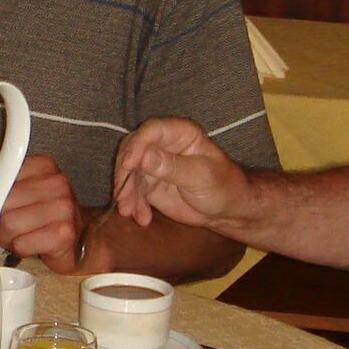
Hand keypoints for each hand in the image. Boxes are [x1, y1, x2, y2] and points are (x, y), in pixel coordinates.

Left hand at [0, 154, 78, 269]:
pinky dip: (21, 248)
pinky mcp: (64, 232)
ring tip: (23, 233)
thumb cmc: (45, 216)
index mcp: (42, 166)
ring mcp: (63, 207)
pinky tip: (33, 243)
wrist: (79, 238)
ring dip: (9, 235)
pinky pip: (22, 244)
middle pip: (1, 202)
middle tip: (10, 222)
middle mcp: (56, 182)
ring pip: (9, 224)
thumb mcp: (18, 190)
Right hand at [113, 117, 247, 231]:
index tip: (129, 166)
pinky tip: (141, 218)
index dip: (137, 146)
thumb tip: (142, 157)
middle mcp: (163, 144)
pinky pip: (133, 190)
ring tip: (128, 211)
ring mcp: (154, 163)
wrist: (226, 209)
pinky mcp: (149, 183)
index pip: (152, 131)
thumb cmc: (222, 186)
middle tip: (123, 195)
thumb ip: (172, 166)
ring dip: (126, 193)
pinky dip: (133, 204)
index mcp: (181, 133)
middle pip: (132, 149)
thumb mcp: (200, 176)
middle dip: (125, 173)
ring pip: (129, 172)